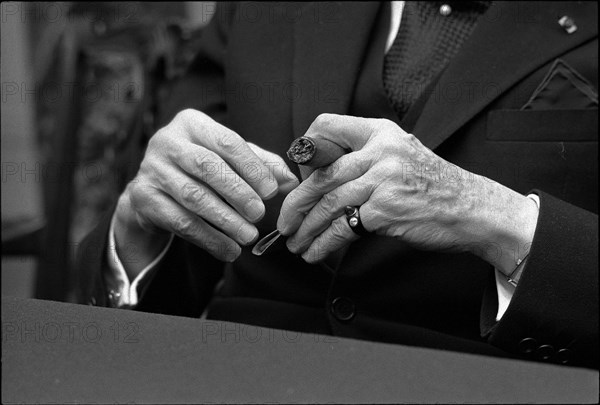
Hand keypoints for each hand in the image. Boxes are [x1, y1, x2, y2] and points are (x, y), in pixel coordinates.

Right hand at [114, 109, 298, 279]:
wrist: (153, 190)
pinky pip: (180, 222)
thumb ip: (261, 166)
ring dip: (225, 219)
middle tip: (260, 214)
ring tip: (249, 236)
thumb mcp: (230, 160)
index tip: (271, 191)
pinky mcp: (143, 198)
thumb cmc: (201, 169)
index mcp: (191, 123)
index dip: (252, 167)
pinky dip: (209, 238)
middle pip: (207, 166)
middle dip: (238, 192)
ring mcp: (151, 169)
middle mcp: (167, 141)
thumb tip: (290, 181)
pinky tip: (229, 250)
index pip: (227, 141)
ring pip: (193, 196)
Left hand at [277, 114, 537, 274]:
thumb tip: (322, 176)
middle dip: (296, 202)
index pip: (326, 126)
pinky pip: (343, 227)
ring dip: (306, 227)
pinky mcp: (385, 209)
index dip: (305, 150)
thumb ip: (365, 157)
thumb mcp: (400, 155)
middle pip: (322, 173)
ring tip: (296, 242)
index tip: (298, 177)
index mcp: (380, 132)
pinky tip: (315, 252)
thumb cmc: (434, 186)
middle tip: (284, 221)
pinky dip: (324, 243)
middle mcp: (380, 150)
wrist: (472, 208)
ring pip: (328, 202)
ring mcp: (383, 179)